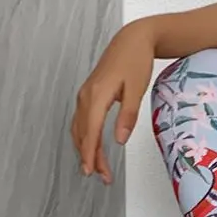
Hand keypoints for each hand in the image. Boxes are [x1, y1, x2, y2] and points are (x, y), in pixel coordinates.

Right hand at [70, 21, 155, 183]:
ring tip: (99, 168)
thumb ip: (127, 115)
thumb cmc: (136, 61)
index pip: (90, 132)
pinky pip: (82, 120)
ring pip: (80, 129)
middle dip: (90, 157)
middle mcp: (86, 96)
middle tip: (102, 177)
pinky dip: (85, 137)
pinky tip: (93, 147)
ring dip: (87, 149)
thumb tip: (119, 140)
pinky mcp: (89, 94)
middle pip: (83, 134)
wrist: (132, 39)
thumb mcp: (136, 89)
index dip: (90, 154)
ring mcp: (85, 95)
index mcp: (97, 95)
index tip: (92, 172)